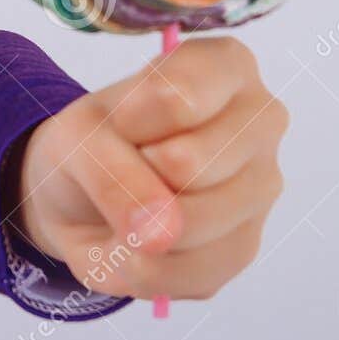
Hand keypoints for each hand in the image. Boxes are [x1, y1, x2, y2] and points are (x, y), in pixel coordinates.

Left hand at [11, 35, 288, 301]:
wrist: (81, 191)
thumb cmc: (90, 142)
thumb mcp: (75, 138)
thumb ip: (110, 173)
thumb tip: (161, 234)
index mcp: (226, 67)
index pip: (177, 97)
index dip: (126, 120)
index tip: (118, 119)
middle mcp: (262, 122)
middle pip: (190, 165)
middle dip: (130, 175)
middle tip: (125, 163)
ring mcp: (262, 187)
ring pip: (191, 225)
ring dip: (131, 228)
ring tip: (125, 204)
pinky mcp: (245, 246)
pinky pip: (185, 272)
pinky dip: (139, 265)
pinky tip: (135, 240)